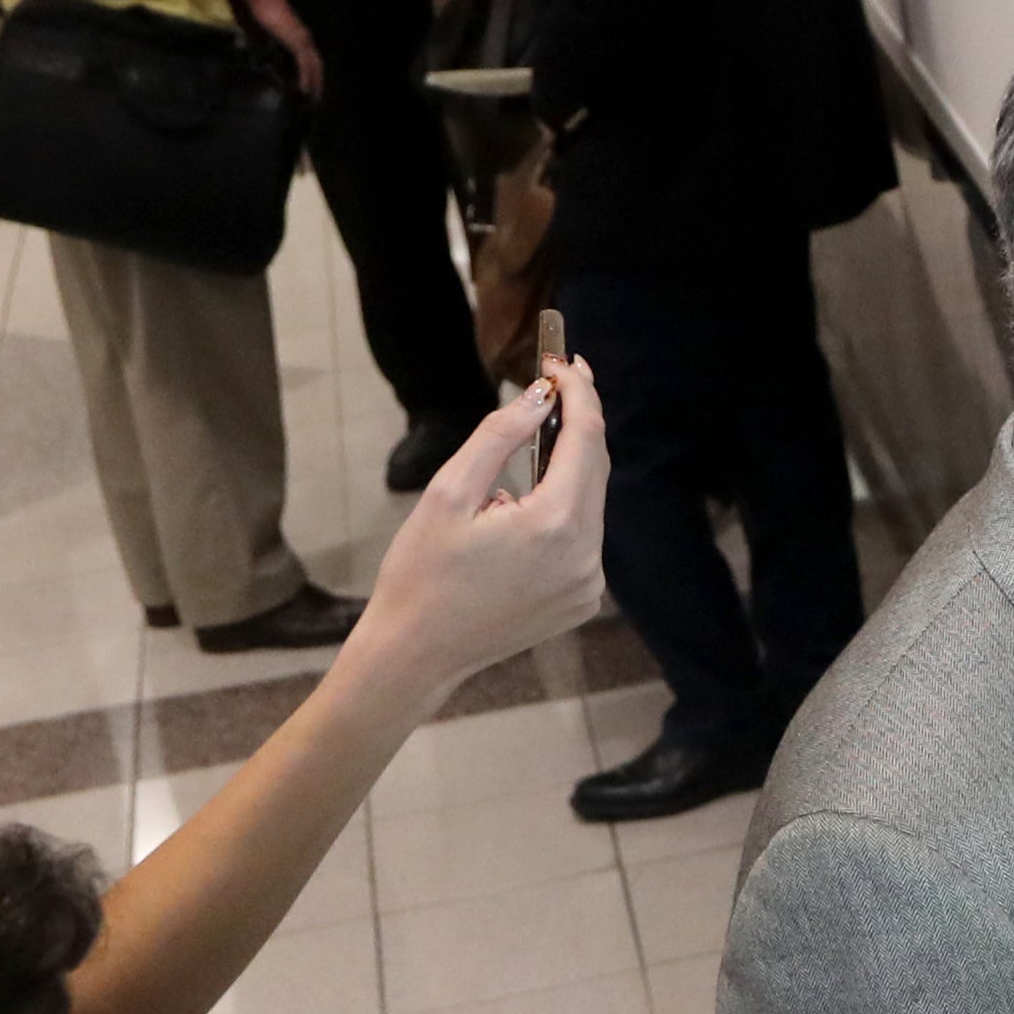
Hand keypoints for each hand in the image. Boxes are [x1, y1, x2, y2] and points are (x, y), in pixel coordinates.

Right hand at [253, 0, 322, 99]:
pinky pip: (305, 64)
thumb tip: (251, 46)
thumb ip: (262, 38)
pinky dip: (306, 77)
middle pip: (316, 64)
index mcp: (299, 34)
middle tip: (316, 96)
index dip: (312, 70)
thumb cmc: (261, 8)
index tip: (311, 82)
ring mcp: (303, 40)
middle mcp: (305, 38)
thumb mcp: (263, 27)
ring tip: (314, 97)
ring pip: (314, 66)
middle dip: (318, 80)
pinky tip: (304, 89)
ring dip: (315, 83)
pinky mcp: (297, 42)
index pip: (310, 56)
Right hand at [341, 359, 608, 705]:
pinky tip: (515, 518)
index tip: (562, 360)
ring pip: (589, 505)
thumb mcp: (449, 493)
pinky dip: (558, 514)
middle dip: (577, 424)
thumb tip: (540, 396)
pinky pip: (581, 539)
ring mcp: (590, 583)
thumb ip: (499, 436)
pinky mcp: (584, 600)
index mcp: (557, 525)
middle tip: (555, 381)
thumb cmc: (421, 573)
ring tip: (515, 463)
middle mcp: (588, 556)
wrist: (417, 652)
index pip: (587, 439)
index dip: (579, 394)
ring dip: (562, 473)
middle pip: (595, 470)